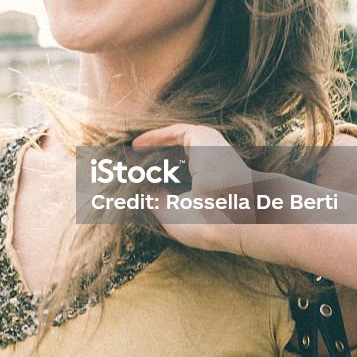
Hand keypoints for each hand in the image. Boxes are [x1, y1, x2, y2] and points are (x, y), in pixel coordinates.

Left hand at [132, 123, 256, 254]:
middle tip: (127, 166)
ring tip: (128, 157)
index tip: (134, 179)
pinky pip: (174, 132)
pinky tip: (137, 146)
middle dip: (150, 162)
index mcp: (208, 186)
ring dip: (150, 150)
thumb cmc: (206, 223)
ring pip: (173, 145)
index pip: (178, 177)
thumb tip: (140, 188)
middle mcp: (210, 166)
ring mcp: (209, 150)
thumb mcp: (172, 214)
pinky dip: (155, 137)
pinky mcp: (203, 137)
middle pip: (174, 158)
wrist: (229, 215)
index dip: (155, 176)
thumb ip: (156, 199)